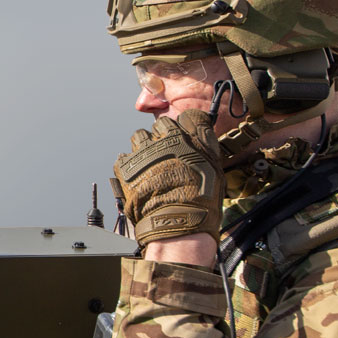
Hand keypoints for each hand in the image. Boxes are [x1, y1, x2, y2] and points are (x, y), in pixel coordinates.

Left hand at [113, 110, 223, 247]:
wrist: (175, 220)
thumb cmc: (200, 200)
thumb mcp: (214, 168)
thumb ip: (205, 145)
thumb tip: (201, 132)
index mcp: (190, 138)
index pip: (187, 117)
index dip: (185, 129)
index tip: (184, 138)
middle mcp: (165, 139)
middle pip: (161, 125)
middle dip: (163, 136)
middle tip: (166, 154)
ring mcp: (143, 151)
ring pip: (139, 137)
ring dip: (144, 147)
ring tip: (150, 165)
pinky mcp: (126, 166)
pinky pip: (124, 157)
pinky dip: (129, 165)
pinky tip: (138, 177)